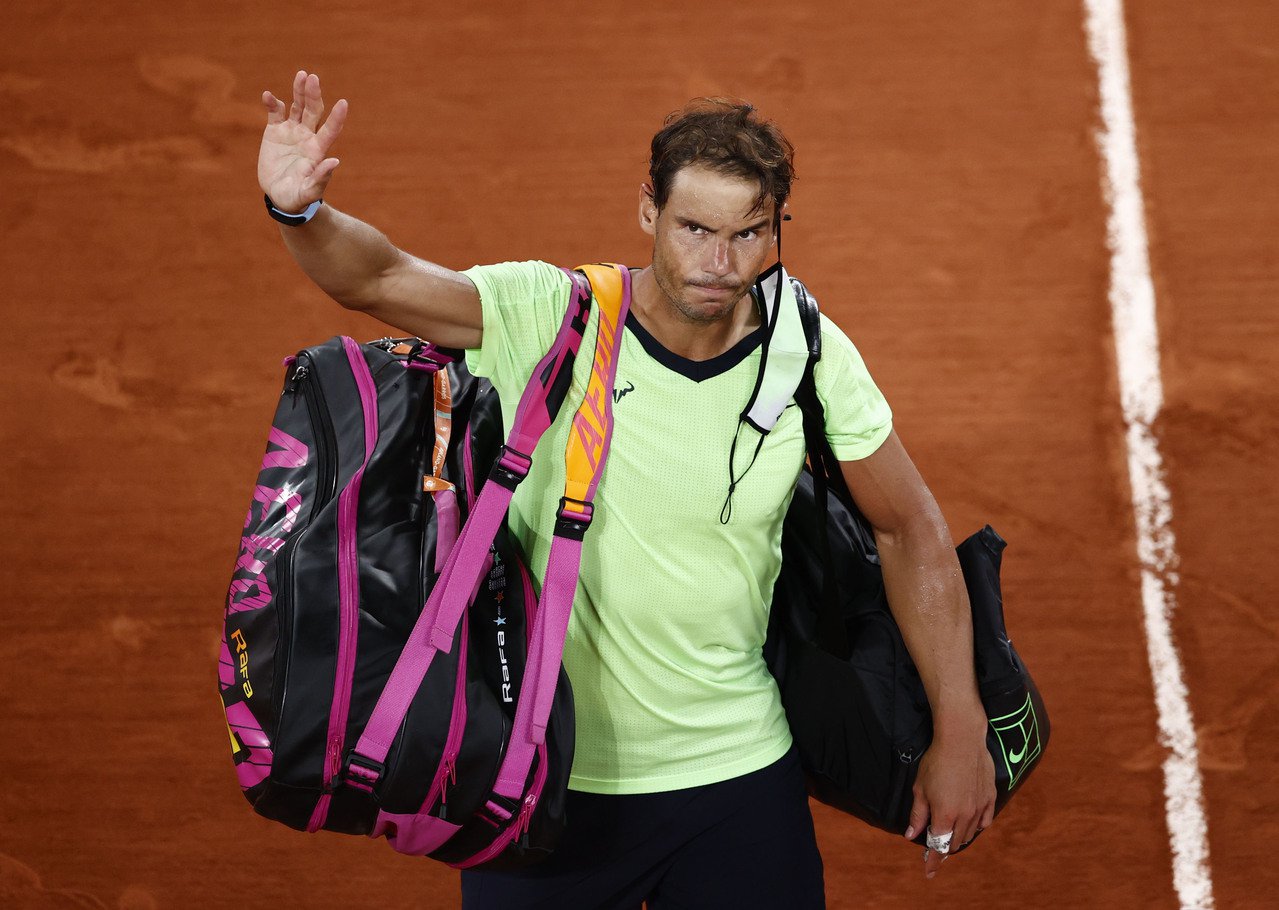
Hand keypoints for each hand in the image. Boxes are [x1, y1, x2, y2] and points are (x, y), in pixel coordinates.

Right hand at [258, 70, 346, 213]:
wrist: (280, 196)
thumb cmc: (298, 197)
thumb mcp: (309, 192)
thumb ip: (321, 178)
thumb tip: (335, 161)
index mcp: (318, 150)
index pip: (330, 130)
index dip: (337, 118)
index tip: (344, 103)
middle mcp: (307, 136)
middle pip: (314, 111)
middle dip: (313, 95)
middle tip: (312, 78)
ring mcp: (291, 131)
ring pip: (297, 106)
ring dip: (299, 91)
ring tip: (302, 75)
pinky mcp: (275, 130)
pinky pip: (274, 112)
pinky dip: (271, 103)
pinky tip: (267, 96)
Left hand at [903, 724, 995, 879]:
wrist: (962, 740)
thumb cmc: (936, 761)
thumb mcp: (920, 788)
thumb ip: (918, 815)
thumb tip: (911, 835)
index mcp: (945, 814)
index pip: (938, 846)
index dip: (933, 861)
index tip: (928, 872)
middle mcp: (965, 815)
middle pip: (954, 843)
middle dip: (943, 849)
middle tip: (935, 850)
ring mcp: (980, 807)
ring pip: (969, 833)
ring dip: (958, 838)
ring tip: (949, 836)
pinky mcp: (990, 798)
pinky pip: (984, 821)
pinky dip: (976, 827)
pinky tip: (970, 825)